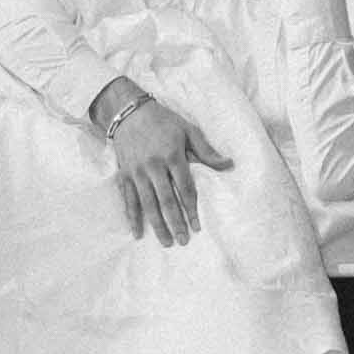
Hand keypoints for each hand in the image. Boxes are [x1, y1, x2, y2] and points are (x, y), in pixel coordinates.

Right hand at [109, 99, 232, 246]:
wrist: (129, 112)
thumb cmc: (163, 121)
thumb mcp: (188, 130)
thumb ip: (206, 151)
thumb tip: (228, 164)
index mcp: (172, 156)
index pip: (184, 188)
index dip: (192, 209)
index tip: (197, 227)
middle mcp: (153, 166)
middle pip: (166, 200)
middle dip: (176, 223)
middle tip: (183, 241)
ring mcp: (137, 172)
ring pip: (148, 203)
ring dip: (157, 225)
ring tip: (166, 242)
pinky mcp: (124, 175)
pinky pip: (128, 199)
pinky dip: (132, 217)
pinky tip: (137, 233)